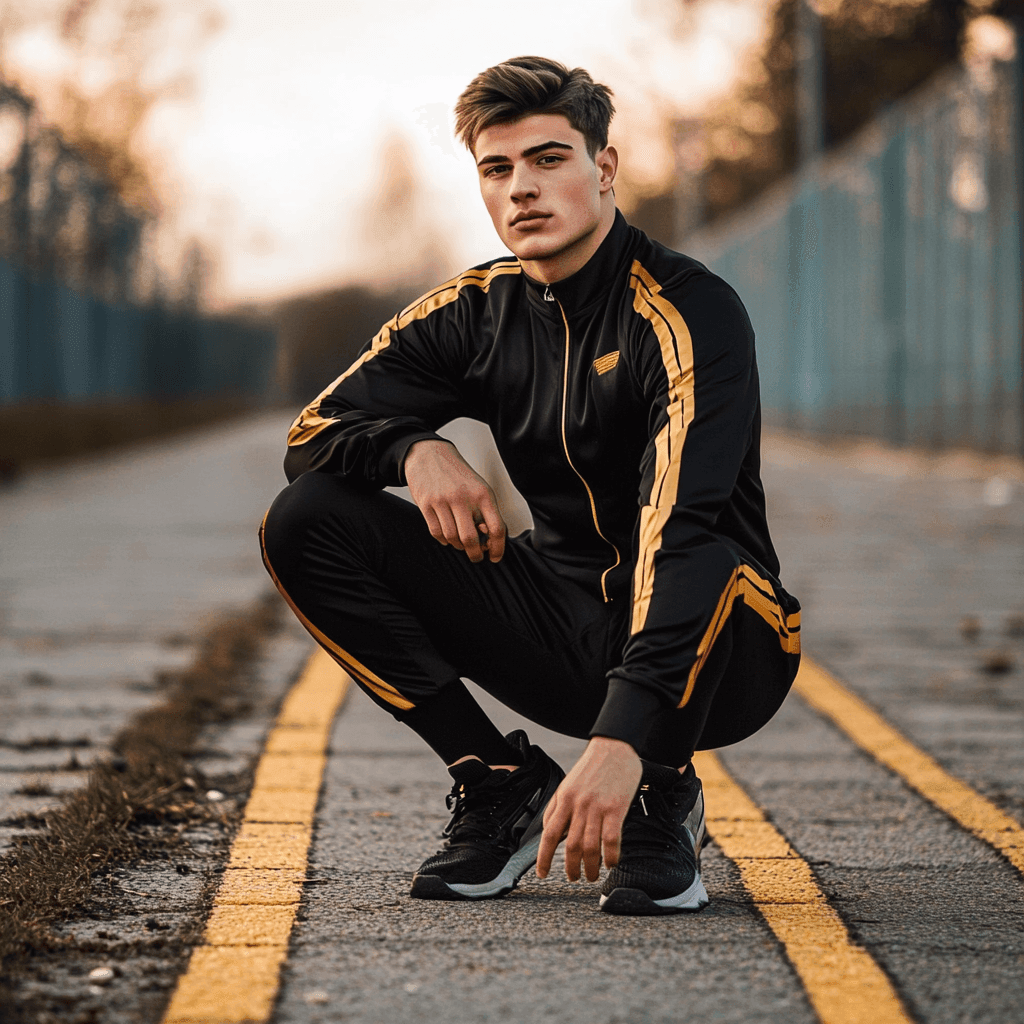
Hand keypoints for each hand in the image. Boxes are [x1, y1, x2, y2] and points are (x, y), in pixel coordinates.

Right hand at [404, 439, 506, 562]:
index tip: (495, 557)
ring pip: (452, 538)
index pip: (496, 528)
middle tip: (476, 557)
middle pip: (471, 539)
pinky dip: (443, 540)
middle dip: (475, 554)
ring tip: (460, 543)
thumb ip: (485, 512)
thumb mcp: (479, 488)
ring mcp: (443, 501)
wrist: (429, 455)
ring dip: (458, 546)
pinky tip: (447, 537)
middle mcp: (463, 497)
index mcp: (483, 494)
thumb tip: (488, 540)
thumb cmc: (458, 475)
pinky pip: (436, 533)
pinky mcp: (426, 504)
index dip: (498, 548)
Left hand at [536, 736, 641, 882]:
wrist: (614, 746)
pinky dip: (610, 856)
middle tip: (573, 877)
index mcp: (564, 799)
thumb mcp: (567, 784)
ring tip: (592, 875)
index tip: (542, 873)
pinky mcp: (616, 808)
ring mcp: (597, 807)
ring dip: (590, 867)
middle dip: (570, 867)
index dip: (543, 857)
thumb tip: (550, 831)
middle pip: (570, 846)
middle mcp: (578, 805)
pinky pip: (610, 839)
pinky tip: (610, 862)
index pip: (549, 834)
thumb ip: (558, 807)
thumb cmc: (593, 766)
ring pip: (589, 847)